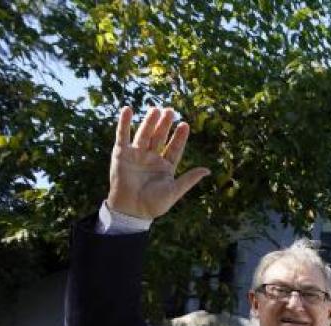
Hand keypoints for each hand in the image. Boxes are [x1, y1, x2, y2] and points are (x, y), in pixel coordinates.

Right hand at [107, 105, 209, 219]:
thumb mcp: (175, 190)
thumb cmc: (154, 204)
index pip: (174, 148)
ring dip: (149, 122)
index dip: (179, 137)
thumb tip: (208, 170)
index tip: (185, 125)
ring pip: (145, 134)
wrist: (131, 210)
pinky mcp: (121, 154)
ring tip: (155, 109)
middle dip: (165, 125)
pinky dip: (124, 123)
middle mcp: (152, 158)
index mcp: (165, 166)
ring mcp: (137, 155)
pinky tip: (128, 110)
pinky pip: (123, 135)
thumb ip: (189, 179)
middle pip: (160, 137)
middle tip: (170, 111)